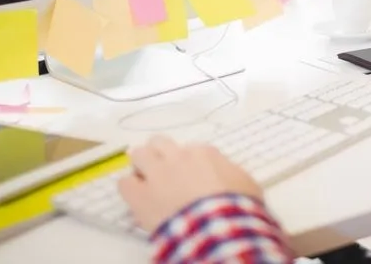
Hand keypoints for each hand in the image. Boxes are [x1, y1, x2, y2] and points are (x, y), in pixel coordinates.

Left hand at [118, 136, 262, 233]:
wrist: (219, 227)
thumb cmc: (238, 206)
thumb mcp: (246, 183)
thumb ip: (231, 172)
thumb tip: (226, 174)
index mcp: (203, 153)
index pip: (191, 150)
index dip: (190, 163)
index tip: (193, 175)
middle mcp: (177, 157)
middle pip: (160, 143)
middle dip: (160, 154)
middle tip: (164, 171)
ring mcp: (156, 174)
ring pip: (138, 154)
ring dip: (142, 165)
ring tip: (146, 180)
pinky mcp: (139, 195)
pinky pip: (124, 182)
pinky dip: (130, 188)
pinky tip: (137, 197)